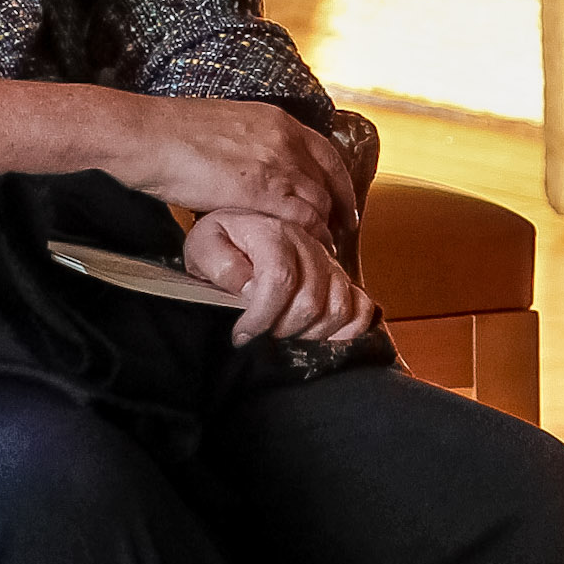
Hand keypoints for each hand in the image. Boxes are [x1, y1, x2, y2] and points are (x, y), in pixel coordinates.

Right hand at [105, 95, 355, 237]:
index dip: (340, 184)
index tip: (342, 204)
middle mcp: (285, 140)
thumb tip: (255, 166)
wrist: (151, 136)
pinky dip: (309, 237)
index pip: (328, 154)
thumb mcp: (228, 129)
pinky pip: (301, 218)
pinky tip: (304, 251)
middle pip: (329, 182)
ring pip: (319, 203)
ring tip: (319, 251)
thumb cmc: (175, 133)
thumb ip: (251, 145)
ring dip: (323, 229)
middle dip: (336, 211)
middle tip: (336, 235)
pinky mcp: (261, 191)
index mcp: (277, 121)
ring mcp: (276, 164)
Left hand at [185, 208, 377, 345]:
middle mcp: (307, 242)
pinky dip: (347, 327)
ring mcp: (328, 259)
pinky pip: (360, 306)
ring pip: (338, 307)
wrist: (238, 228)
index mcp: (272, 231)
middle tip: (260, 330)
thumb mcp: (203, 248)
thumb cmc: (220, 241)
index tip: (242, 334)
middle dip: (281, 327)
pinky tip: (319, 331)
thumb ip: (223, 266)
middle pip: (310, 301)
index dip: (262, 316)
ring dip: (309, 331)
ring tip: (283, 328)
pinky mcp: (340, 275)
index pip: (280, 280)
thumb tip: (250, 290)